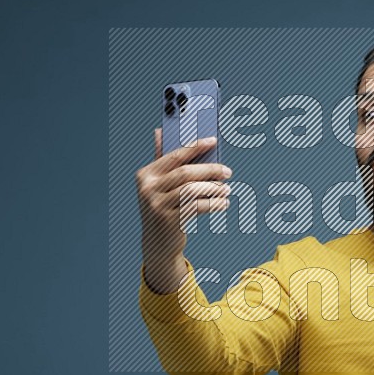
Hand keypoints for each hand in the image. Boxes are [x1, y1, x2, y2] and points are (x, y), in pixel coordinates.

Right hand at [135, 128, 231, 291]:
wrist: (156, 242)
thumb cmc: (163, 206)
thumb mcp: (158, 184)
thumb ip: (162, 159)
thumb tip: (160, 131)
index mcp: (145, 175)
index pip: (174, 155)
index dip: (195, 146)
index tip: (214, 141)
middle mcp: (148, 189)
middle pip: (186, 173)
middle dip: (210, 170)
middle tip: (228, 171)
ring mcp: (157, 205)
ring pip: (193, 190)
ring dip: (214, 189)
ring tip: (227, 190)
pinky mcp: (168, 220)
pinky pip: (197, 207)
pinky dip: (213, 204)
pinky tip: (223, 203)